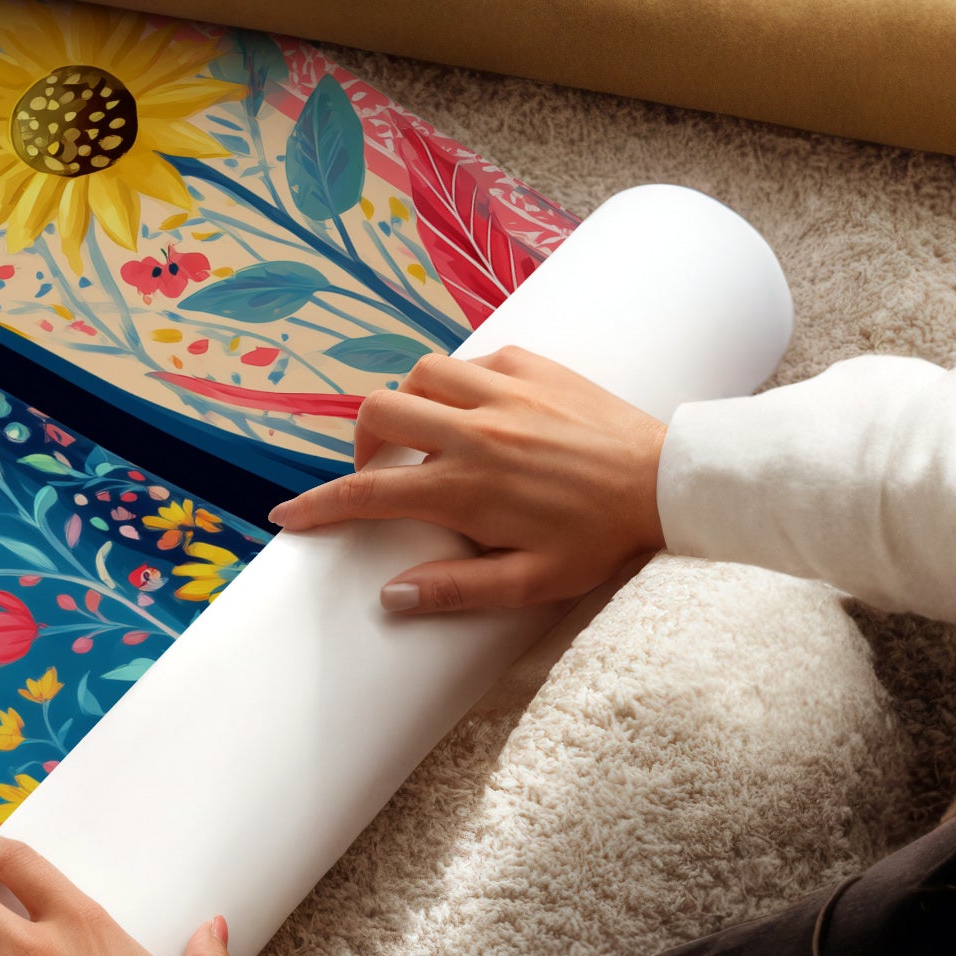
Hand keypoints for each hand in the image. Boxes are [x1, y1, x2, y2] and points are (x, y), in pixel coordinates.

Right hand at [267, 346, 666, 614]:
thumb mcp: (532, 582)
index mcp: (466, 487)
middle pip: (378, 413)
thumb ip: (457, 589)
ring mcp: (503, 391)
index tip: (288, 516)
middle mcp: (474, 431)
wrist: (668, 482)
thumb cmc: (601, 539)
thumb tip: (391, 596)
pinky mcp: (532, 365)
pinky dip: (459, 383)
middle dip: (361, 443)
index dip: (318, 506)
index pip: (367, 494)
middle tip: (380, 472)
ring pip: (419, 375)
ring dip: (408, 404)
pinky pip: (472, 360)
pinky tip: (478, 410)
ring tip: (425, 435)